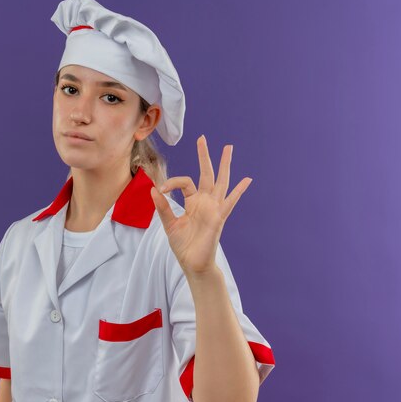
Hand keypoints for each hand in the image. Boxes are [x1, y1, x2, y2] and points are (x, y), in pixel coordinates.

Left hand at [150, 135, 252, 276]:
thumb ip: (162, 207)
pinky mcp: (219, 217)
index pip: (184, 182)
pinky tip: (247, 180)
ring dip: (224, 165)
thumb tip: (153, 190)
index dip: (172, 183)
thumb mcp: (169, 224)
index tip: (161, 189)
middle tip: (202, 138)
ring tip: (228, 148)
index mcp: (193, 202)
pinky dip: (239, 191)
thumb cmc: (183, 245)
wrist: (193, 263)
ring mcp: (214, 208)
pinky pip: (230, 202)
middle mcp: (205, 202)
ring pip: (221, 181)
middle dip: (205, 156)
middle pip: (206, 174)